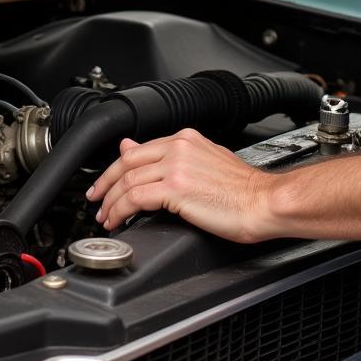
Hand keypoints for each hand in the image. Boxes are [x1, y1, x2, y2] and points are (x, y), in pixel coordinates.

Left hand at [86, 128, 273, 243]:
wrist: (264, 202)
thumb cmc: (244, 190)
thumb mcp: (205, 163)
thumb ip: (172, 157)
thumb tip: (140, 149)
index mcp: (185, 139)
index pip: (138, 149)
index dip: (116, 168)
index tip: (107, 183)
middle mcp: (178, 147)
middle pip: (126, 162)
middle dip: (105, 183)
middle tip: (95, 200)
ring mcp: (176, 165)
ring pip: (127, 180)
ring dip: (111, 202)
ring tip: (105, 217)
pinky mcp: (176, 188)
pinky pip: (135, 198)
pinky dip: (120, 211)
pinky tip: (118, 221)